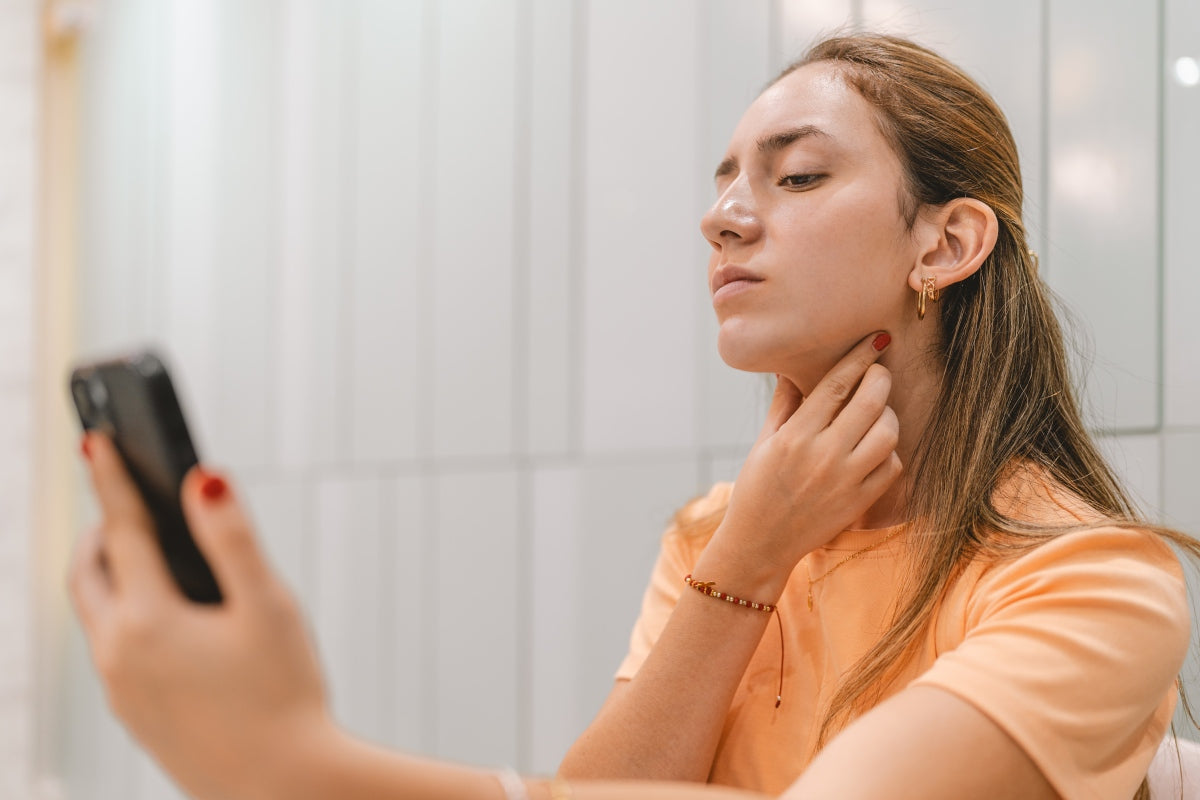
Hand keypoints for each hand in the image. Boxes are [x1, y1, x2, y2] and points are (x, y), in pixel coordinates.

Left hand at [68, 433, 333, 799]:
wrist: (284, 788)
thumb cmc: (285, 697)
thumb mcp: (269, 606)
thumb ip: (232, 538)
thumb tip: (201, 480)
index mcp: (149, 621)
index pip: (123, 530)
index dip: (112, 478)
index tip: (96, 439)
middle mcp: (118, 656)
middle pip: (87, 574)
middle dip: (100, 530)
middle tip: (123, 501)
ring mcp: (121, 691)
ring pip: (95, 615)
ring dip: (109, 574)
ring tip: (143, 553)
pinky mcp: (135, 716)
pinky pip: (111, 650)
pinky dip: (123, 615)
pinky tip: (164, 619)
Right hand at [705, 332, 901, 589]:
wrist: (759, 545)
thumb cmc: (756, 490)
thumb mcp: (763, 443)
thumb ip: (784, 405)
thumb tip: (792, 368)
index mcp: (795, 436)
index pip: (835, 385)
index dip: (860, 357)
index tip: (876, 339)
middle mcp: (823, 456)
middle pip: (870, 402)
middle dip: (880, 378)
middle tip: (878, 372)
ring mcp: (845, 481)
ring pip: (888, 432)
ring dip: (888, 415)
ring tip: (877, 412)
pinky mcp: (860, 502)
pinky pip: (892, 465)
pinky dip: (889, 450)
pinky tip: (875, 446)